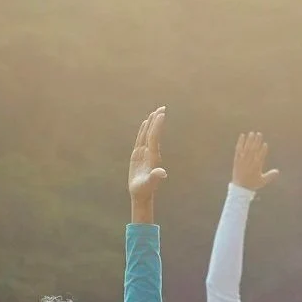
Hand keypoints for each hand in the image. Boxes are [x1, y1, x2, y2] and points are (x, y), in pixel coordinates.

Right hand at [129, 106, 167, 224]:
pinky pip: (142, 139)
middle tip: (162, 108)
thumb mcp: (149, 184)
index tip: (161, 114)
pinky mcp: (139, 155)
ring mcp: (145, 153)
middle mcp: (150, 152)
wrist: (141, 194)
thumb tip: (162, 173)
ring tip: (155, 112)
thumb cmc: (144, 190)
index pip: (155, 138)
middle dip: (157, 121)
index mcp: (153, 156)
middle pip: (153, 133)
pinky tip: (145, 124)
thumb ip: (155, 177)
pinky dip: (143, 130)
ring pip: (148, 134)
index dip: (157, 126)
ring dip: (152, 123)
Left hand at [232, 132, 278, 192]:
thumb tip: (278, 171)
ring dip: (249, 140)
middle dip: (257, 141)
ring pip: (247, 147)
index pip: (261, 155)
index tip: (265, 144)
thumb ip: (270, 175)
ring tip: (252, 133)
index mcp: (257, 166)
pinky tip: (242, 136)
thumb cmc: (252, 184)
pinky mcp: (237, 159)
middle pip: (254, 149)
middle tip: (259, 134)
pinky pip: (238, 149)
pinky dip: (240, 142)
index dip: (263, 149)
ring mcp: (243, 159)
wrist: (240, 188)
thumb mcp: (263, 181)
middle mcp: (250, 161)